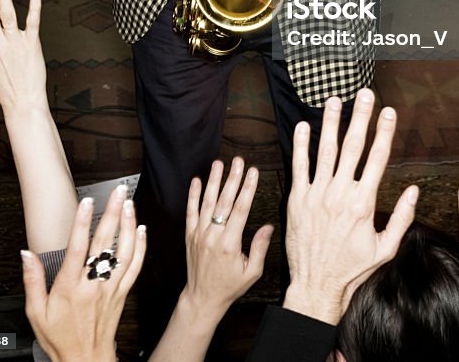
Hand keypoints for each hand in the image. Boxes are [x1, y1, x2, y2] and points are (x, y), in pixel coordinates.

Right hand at [22, 185, 145, 361]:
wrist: (85, 359)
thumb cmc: (60, 337)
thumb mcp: (36, 313)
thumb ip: (32, 281)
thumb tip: (27, 255)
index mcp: (70, 287)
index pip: (77, 248)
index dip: (82, 223)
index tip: (87, 202)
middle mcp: (93, 285)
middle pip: (105, 243)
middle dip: (113, 213)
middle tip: (118, 191)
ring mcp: (111, 288)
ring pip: (124, 250)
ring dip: (129, 224)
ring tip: (129, 203)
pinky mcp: (123, 292)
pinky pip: (135, 265)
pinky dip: (140, 245)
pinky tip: (141, 229)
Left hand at [185, 157, 272, 312]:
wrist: (202, 298)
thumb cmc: (229, 287)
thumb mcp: (252, 272)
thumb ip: (260, 248)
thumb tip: (269, 227)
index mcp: (229, 244)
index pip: (240, 209)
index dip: (247, 189)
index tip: (253, 172)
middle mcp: (213, 236)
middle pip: (224, 201)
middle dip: (233, 178)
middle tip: (239, 161)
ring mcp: (199, 234)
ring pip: (207, 202)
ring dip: (213, 181)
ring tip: (219, 163)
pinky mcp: (190, 236)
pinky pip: (190, 212)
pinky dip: (193, 195)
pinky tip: (197, 181)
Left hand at [283, 88, 418, 323]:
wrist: (317, 286)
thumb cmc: (353, 270)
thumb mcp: (385, 249)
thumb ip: (402, 218)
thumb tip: (414, 190)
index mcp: (364, 203)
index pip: (377, 158)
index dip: (384, 132)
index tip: (389, 111)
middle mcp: (340, 194)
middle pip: (353, 147)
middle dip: (360, 117)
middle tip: (365, 94)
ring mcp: (317, 195)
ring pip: (325, 150)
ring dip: (330, 122)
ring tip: (334, 100)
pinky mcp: (297, 199)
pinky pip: (299, 166)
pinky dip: (300, 144)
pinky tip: (302, 126)